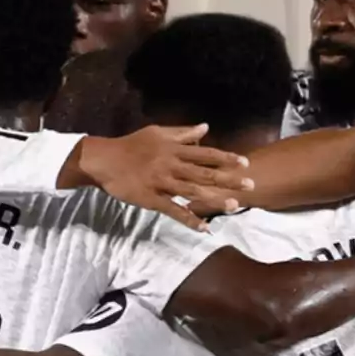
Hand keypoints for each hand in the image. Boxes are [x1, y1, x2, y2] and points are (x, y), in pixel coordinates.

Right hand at [77, 124, 252, 229]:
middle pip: (205, 173)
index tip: (245, 163)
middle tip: (250, 185)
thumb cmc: (133, 145)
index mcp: (174, 149)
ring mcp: (162, 183)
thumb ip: (183, 133)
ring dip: (214, 200)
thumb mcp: (158, 133)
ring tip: (234, 206)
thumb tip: (206, 127)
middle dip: (229, 179)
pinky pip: (173, 210)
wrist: (105, 160)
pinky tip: (204, 228)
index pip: (206, 153)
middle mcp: (172, 165)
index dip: (226, 158)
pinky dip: (189, 220)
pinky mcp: (152, 199)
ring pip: (192, 192)